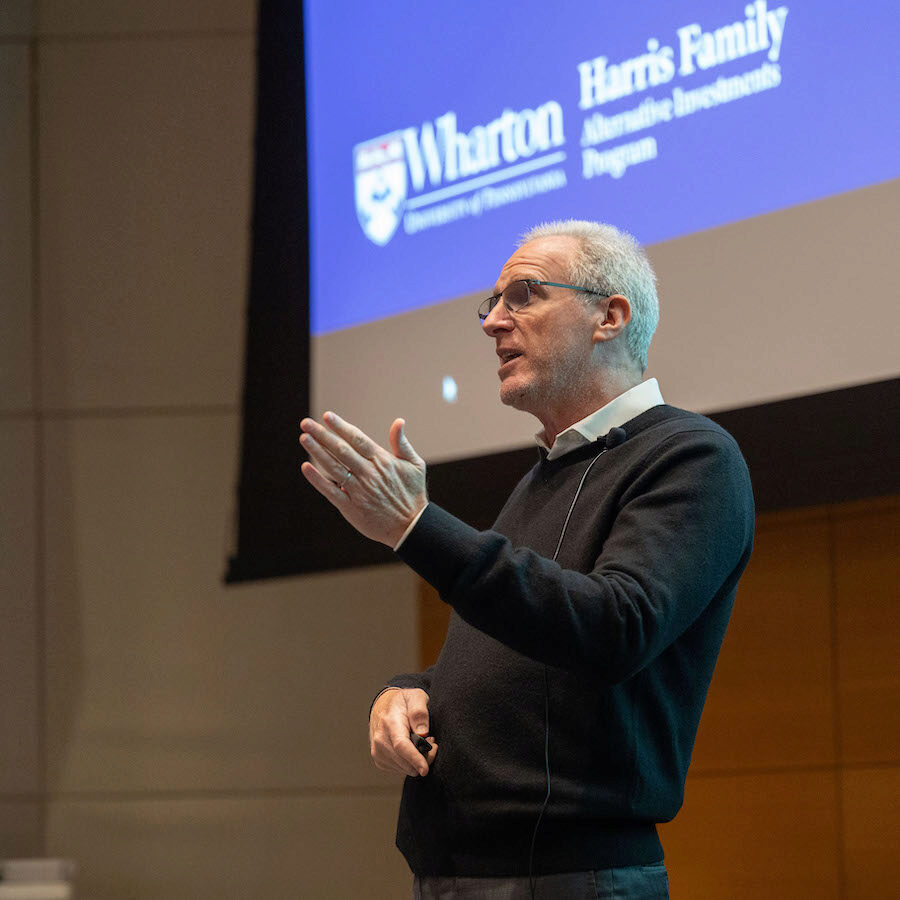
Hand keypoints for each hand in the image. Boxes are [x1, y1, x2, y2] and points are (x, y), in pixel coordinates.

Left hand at [299, 413, 426, 545]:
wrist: (411, 527)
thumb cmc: (413, 494)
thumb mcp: (415, 465)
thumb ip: (402, 443)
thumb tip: (399, 421)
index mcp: (383, 462)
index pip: (358, 439)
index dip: (341, 427)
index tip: (327, 416)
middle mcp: (369, 474)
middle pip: (341, 450)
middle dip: (322, 435)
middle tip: (306, 423)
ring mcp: (359, 491)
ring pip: (334, 468)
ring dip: (317, 452)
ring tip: (304, 438)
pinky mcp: (351, 508)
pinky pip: (331, 491)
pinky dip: (317, 479)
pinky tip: (306, 467)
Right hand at [369, 688, 437, 777]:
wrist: (383, 707)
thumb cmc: (403, 703)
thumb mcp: (416, 697)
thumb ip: (420, 711)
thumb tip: (423, 732)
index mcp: (390, 723)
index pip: (401, 745)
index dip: (414, 759)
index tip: (425, 769)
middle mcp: (381, 740)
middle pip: (405, 762)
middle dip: (424, 757)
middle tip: (430, 740)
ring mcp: (378, 752)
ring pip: (405, 769)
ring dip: (417, 760)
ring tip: (420, 742)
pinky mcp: (380, 761)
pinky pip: (401, 770)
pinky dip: (410, 763)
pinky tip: (411, 749)